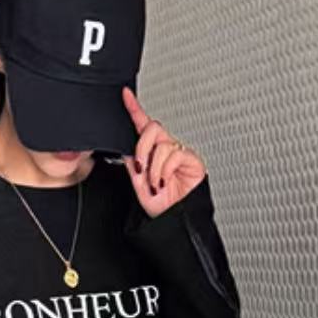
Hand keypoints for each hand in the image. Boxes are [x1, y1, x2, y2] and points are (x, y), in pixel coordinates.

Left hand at [120, 86, 206, 217]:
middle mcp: (165, 150)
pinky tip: (165, 181)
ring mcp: (178, 154)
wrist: (175, 222)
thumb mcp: (138, 184)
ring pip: (162, 144)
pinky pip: (175, 154)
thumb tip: (126, 149)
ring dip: (154, 167)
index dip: (134, 109)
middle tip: (141, 167)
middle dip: (142, 147)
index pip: (143, 126)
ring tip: (156, 184)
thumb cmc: (162, 207)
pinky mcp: (191, 160)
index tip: (125, 96)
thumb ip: (133, 164)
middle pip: (153, 128)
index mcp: (152, 153)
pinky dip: (165, 170)